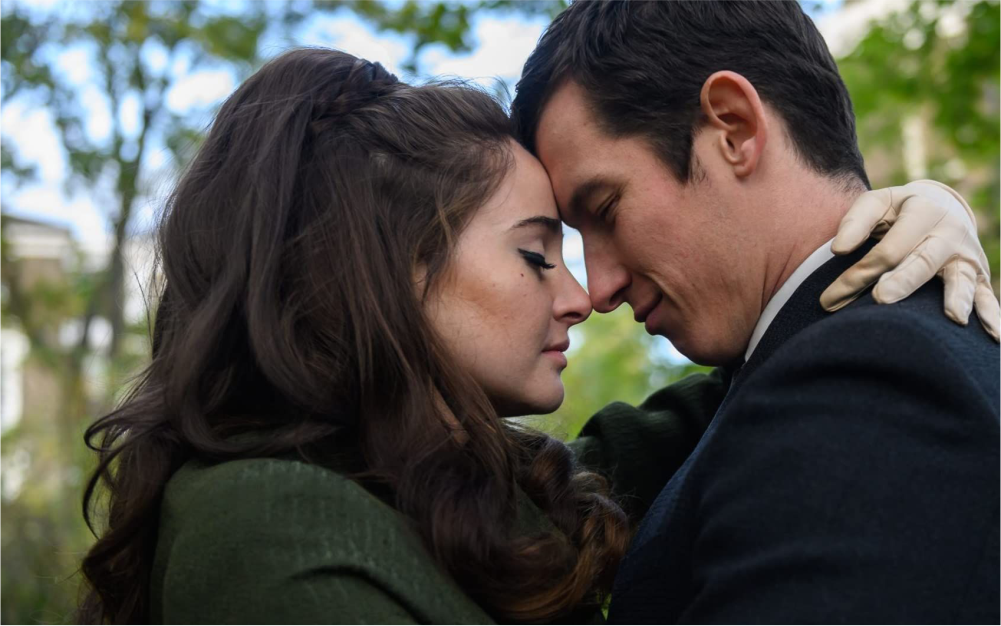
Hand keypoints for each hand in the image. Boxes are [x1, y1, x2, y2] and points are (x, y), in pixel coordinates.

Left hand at [820, 180, 1000, 342]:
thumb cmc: (897, 211)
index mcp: (922, 211)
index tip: (830, 299)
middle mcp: (949, 233)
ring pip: (961, 279)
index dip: (858, 274)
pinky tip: (994, 337)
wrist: (941, 206)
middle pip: (921, 262)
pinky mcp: (979, 275)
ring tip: (953, 317)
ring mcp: (966, 256)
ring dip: (956, 298)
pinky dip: (992, 316)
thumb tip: (838, 250)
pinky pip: (986, 297)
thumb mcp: (876, 203)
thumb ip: (855, 222)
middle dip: (902, 281)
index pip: (887, 249)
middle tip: (881, 298)